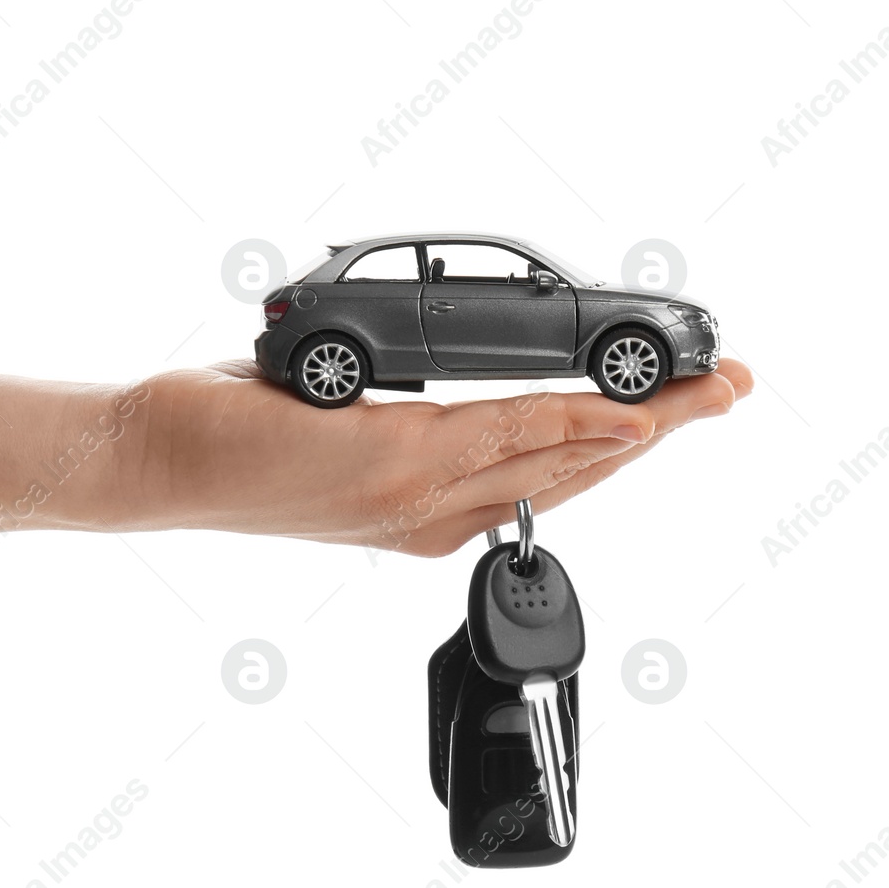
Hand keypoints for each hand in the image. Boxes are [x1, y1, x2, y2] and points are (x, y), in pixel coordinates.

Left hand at [110, 358, 752, 555]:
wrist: (156, 461)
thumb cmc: (239, 440)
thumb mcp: (343, 423)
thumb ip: (410, 410)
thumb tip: (447, 373)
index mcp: (430, 508)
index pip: (550, 476)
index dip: (624, 443)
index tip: (681, 409)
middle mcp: (435, 515)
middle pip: (579, 474)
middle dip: (665, 432)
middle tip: (732, 391)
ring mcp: (418, 495)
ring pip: (558, 460)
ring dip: (643, 426)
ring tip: (708, 395)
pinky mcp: (392, 462)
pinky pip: (504, 440)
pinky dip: (571, 424)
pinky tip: (621, 412)